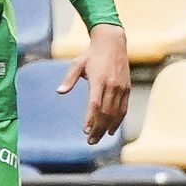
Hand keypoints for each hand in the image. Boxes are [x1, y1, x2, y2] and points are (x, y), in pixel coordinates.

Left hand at [60, 23, 129, 143]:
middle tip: (90, 141)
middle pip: (105, 112)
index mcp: (99, 81)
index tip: (85, 130)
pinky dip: (118, 120)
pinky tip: (111, 129)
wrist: (112, 43)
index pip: (95, 104)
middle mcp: (112, 86)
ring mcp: (121, 88)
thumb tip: (59, 92)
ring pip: (115, 113)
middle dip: (97, 128)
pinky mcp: (127, 88)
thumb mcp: (77, 64)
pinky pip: (123, 108)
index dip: (90, 118)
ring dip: (107, 127)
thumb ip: (69, 79)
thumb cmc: (91, 55)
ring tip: (98, 138)